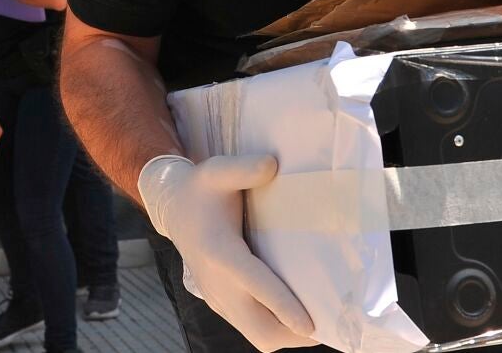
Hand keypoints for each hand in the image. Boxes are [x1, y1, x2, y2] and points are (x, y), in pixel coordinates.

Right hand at [139, 155, 315, 350]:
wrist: (173, 209)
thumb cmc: (201, 190)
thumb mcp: (217, 170)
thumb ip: (244, 168)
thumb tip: (273, 165)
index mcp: (221, 253)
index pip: (255, 286)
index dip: (284, 307)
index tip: (309, 323)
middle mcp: (218, 284)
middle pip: (260, 329)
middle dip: (294, 333)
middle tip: (329, 321)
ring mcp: (218, 298)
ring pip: (257, 335)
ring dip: (286, 333)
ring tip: (319, 319)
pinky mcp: (220, 304)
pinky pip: (250, 328)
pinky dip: (274, 327)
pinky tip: (294, 312)